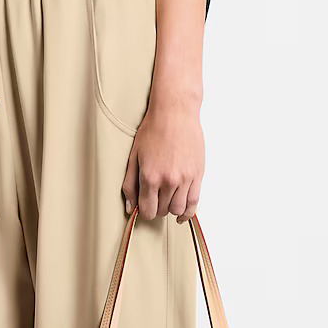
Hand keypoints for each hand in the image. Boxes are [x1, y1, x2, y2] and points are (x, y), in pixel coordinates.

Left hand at [122, 91, 203, 222]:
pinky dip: (187, 212)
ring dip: (171, 209)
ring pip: (178, 209)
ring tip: (167, 199)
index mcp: (150, 177)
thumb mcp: (134, 156)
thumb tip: (131, 208)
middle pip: (163, 211)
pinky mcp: (197, 175)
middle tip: (155, 198)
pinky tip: (182, 213)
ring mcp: (185, 179)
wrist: (175, 113)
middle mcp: (168, 181)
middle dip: (157, 208)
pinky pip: (194, 202)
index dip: (145, 211)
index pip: (148, 210)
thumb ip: (130, 184)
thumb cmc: (153, 130)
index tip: (145, 206)